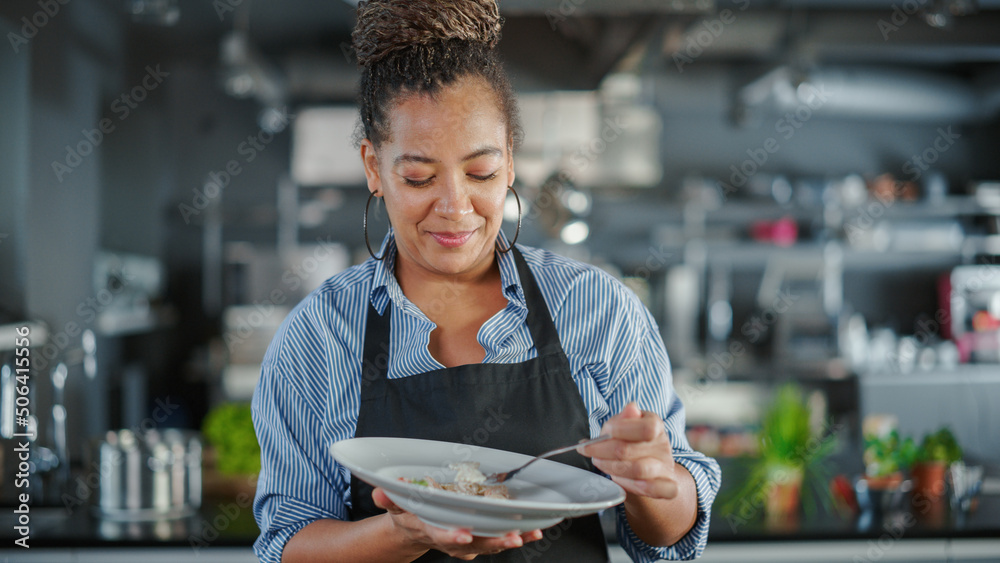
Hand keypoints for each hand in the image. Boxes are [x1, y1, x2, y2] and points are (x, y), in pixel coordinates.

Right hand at [372, 487, 542, 559]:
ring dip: (510, 539)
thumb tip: (380, 491)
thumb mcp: (395, 506)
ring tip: (529, 534)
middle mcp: (451, 540)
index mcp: (430, 530)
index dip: (452, 536)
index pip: (441, 535)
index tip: (465, 535)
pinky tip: (535, 531)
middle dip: (493, 541)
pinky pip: (499, 539)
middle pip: (473, 544)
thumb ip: (389, 498)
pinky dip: (518, 536)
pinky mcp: (479, 539)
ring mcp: (467, 543)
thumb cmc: (408, 514)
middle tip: (511, 537)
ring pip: (490, 543)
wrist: (415, 532)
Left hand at [579, 402, 679, 499]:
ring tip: (599, 463)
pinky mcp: (667, 487)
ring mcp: (665, 467)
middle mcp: (662, 446)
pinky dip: (632, 486)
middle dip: (603, 450)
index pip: (646, 428)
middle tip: (588, 450)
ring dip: (612, 468)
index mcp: (655, 425)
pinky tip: (618, 481)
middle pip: (632, 450)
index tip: (603, 433)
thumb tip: (631, 408)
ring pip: (639, 470)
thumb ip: (623, 419)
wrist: (649, 468)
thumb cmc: (631, 442)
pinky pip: (654, 489)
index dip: (620, 430)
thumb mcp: (623, 426)